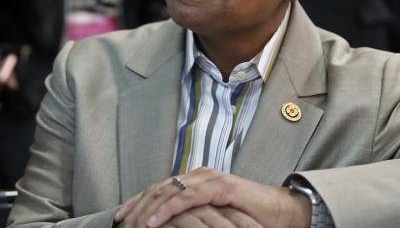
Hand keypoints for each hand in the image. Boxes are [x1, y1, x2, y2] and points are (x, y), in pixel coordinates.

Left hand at [114, 168, 310, 227]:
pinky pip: (187, 198)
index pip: (158, 189)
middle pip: (158, 188)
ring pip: (168, 192)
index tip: (119, 218)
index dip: (137, 203)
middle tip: (119, 223)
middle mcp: (199, 176)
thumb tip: (165, 226)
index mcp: (194, 181)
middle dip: (136, 207)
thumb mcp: (211, 218)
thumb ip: (191, 217)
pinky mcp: (220, 187)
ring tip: (130, 225)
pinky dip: (167, 210)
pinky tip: (153, 221)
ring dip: (146, 210)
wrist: (280, 213)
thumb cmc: (247, 218)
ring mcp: (209, 179)